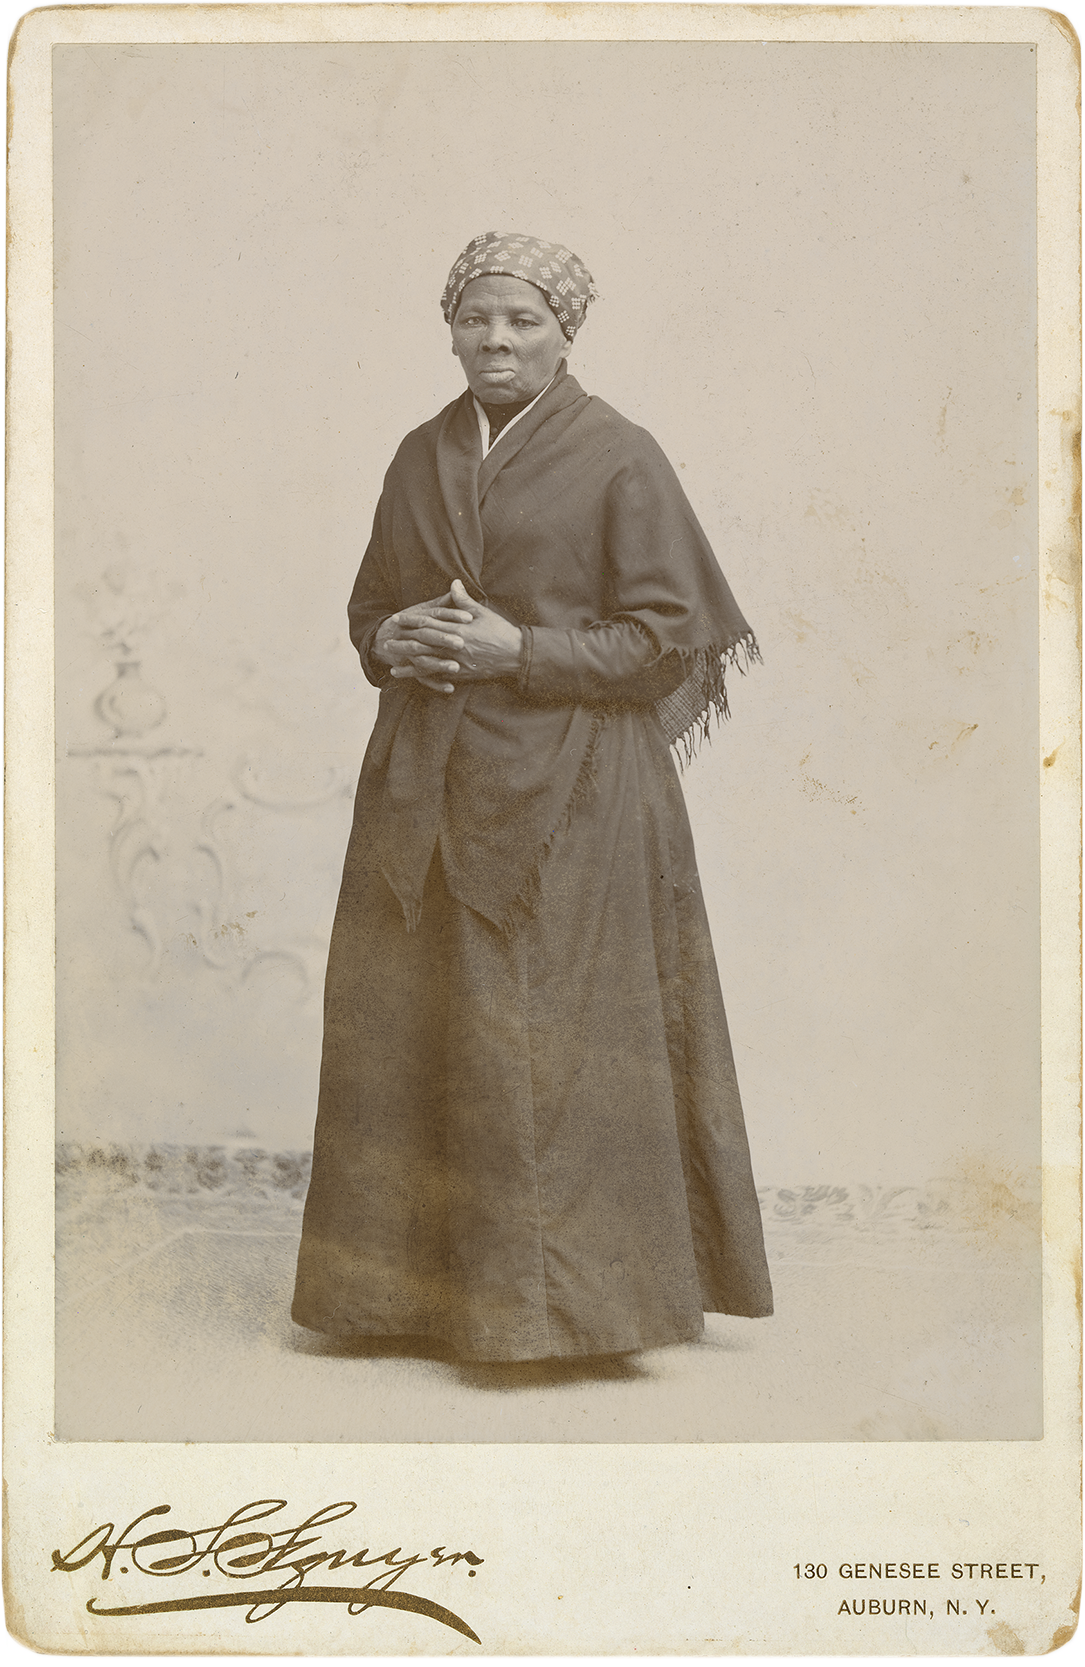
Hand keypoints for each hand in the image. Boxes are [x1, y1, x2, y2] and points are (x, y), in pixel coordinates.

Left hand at [375, 582, 521, 693]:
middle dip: (404, 642)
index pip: (429, 623)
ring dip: (408, 662)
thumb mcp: (483, 612)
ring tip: (391, 661)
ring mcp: (457, 662)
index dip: (411, 621)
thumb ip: (464, 600)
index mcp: (459, 629)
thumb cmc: (500, 631)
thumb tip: (453, 583)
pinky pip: (438, 676)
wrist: (517, 655)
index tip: (397, 619)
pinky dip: (422, 677)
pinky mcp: (461, 674)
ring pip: (427, 662)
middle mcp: (455, 646)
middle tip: (387, 640)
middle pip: (423, 644)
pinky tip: (411, 677)